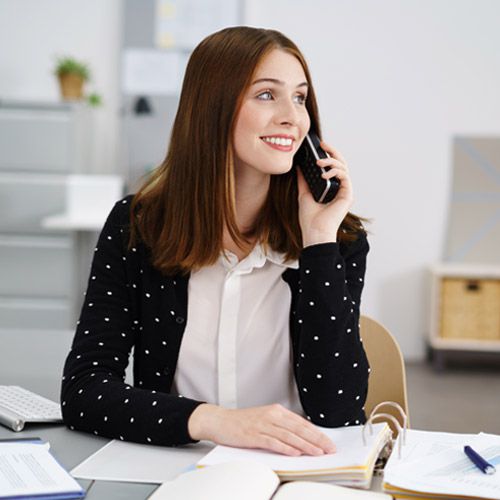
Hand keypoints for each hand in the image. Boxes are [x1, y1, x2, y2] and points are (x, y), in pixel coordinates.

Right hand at [188, 403, 335, 455]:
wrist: (220, 420)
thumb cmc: (242, 422)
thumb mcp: (265, 419)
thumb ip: (282, 426)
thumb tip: (302, 438)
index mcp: (276, 410)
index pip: (302, 423)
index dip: (317, 433)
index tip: (329, 443)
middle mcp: (272, 415)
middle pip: (299, 428)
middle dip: (317, 440)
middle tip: (330, 449)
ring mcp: (263, 424)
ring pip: (289, 435)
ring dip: (305, 445)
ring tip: (318, 453)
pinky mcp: (254, 434)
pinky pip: (273, 442)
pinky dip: (285, 448)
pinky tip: (295, 453)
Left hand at [297, 141, 352, 245]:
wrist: (313, 232)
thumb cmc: (309, 219)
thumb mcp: (303, 194)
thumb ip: (303, 181)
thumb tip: (299, 167)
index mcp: (332, 189)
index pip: (333, 167)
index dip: (328, 155)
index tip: (319, 146)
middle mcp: (340, 189)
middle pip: (341, 164)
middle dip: (333, 151)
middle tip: (323, 144)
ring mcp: (345, 192)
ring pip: (343, 167)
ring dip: (332, 161)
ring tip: (320, 161)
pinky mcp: (348, 195)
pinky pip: (345, 176)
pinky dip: (335, 171)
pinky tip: (324, 173)